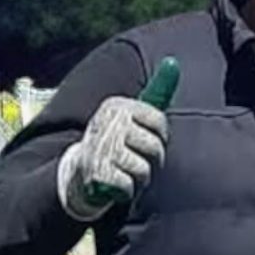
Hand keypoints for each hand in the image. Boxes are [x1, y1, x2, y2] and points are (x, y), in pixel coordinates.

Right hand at [57, 96, 170, 220]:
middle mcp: (108, 123)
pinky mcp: (97, 172)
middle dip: (152, 161)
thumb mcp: (131, 116)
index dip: (161, 137)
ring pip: (143, 170)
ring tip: (126, 172)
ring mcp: (101, 147)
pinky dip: (127, 191)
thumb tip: (173, 63)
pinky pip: (129, 187)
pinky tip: (116, 184)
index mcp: (118, 106)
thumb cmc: (117, 142)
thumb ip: (155, 93)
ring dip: (140, 179)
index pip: (159, 121)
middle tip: (137, 160)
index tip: (151, 139)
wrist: (81, 172)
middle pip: (154, 147)